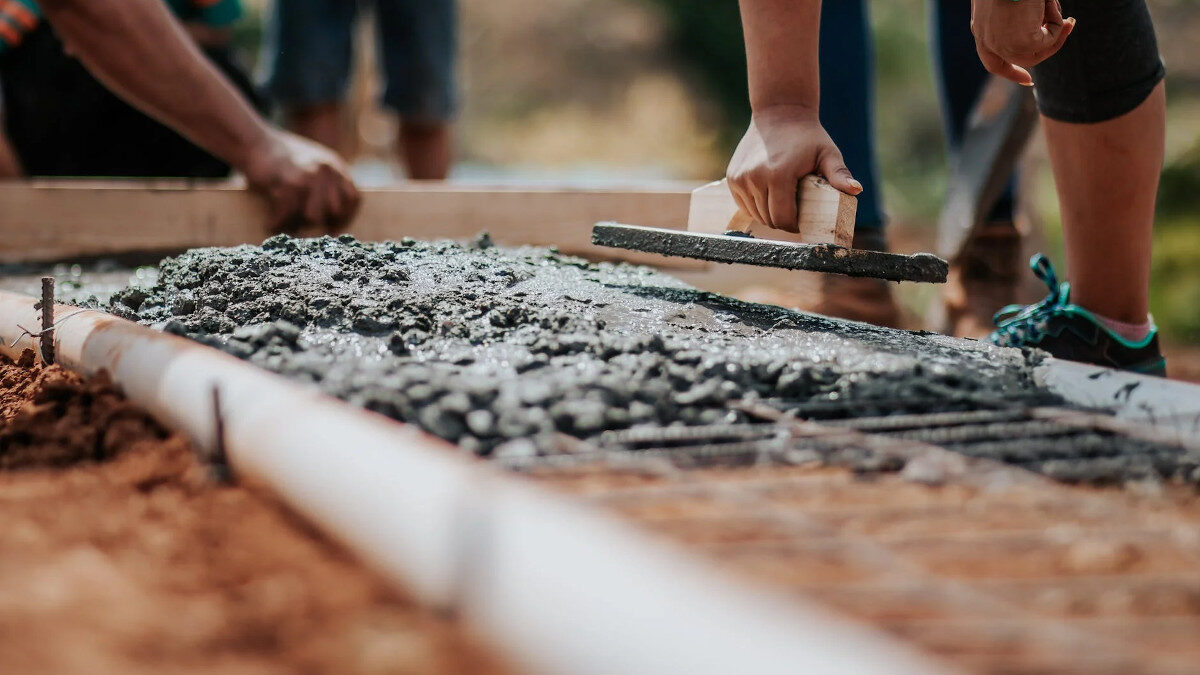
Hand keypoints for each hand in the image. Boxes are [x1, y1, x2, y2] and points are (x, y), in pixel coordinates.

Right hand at [242, 130, 360, 233]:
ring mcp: (309, 175)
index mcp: (335, 166)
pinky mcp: (289, 182)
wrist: (255, 141)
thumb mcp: (313, 163)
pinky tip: (270, 223)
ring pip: (312, 216)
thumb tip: (332, 217)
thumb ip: (327, 183)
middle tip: (301, 227)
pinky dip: (277, 222)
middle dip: (318, 223)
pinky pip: (288, 213)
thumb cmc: (281, 159)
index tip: (332, 228)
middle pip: (333, 211)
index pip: (354, 199)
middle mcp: (327, 170)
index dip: (345, 217)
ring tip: (285, 225)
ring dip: (297, 224)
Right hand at [726, 106, 860, 232]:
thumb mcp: (827, 154)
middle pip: (769, 219)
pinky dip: (755, 205)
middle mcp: (755, 178)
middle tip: (795, 212)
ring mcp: (740, 179)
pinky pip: (744, 204)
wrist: (779, 113)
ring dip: (768, 214)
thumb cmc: (808, 136)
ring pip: (755, 214)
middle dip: (782, 221)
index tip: (802, 221)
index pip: (783, 218)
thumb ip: (839, 174)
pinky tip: (767, 195)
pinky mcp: (733, 178)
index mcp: (778, 176)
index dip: (794, 225)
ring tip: (782, 202)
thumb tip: (856, 190)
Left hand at [971, 0, 1074, 85]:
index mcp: (981, 30)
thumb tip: (1043, 26)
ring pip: (1036, 54)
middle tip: (1068, 26)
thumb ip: (1018, 18)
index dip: (1010, 71)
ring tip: (1065, 17)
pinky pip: (1048, 42)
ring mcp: (1003, 45)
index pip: (992, 61)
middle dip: (1047, 50)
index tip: (1028, 80)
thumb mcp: (1010, 1)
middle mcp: (988, 41)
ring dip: (1055, 35)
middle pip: (1020, 60)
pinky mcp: (1021, 43)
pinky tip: (1059, 12)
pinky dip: (1058, 28)